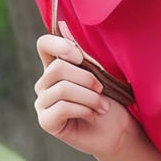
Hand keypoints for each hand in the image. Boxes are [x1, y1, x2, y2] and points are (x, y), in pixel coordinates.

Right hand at [34, 20, 138, 160]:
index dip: (60, 45)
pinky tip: (92, 114)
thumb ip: (82, 56)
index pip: (44, 45)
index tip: (79, 56)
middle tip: (101, 90)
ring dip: (89, 97)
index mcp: (56, 67)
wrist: (117, 130)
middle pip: (58, 68)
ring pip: (62, 89)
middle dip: (86, 79)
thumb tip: (64, 29)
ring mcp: (43, 103)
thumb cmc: (109, 100)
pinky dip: (83, 110)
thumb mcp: (98, 74)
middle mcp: (45, 83)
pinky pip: (62, 108)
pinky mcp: (46, 121)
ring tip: (101, 106)